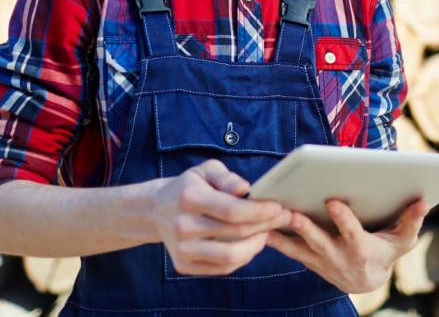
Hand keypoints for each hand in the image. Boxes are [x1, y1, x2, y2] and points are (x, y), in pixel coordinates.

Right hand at [149, 159, 291, 275]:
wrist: (155, 210)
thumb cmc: (189, 187)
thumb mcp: (205, 171)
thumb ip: (227, 178)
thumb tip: (245, 189)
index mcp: (189, 198)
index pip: (232, 210)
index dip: (260, 211)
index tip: (278, 206)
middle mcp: (182, 226)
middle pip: (236, 232)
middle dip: (266, 225)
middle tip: (282, 217)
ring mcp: (182, 249)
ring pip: (230, 256)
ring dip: (256, 245)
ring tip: (266, 232)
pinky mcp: (183, 265)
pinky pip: (222, 267)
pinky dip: (242, 257)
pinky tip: (250, 243)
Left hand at [265, 198, 429, 293]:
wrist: (368, 281)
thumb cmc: (387, 253)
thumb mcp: (403, 241)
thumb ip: (411, 221)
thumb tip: (423, 201)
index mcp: (363, 250)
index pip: (352, 233)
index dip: (343, 218)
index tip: (332, 200)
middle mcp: (340, 258)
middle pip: (320, 242)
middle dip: (305, 228)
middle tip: (290, 212)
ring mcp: (322, 262)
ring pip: (299, 249)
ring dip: (282, 235)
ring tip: (265, 221)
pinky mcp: (310, 261)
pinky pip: (290, 251)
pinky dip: (275, 240)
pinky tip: (258, 227)